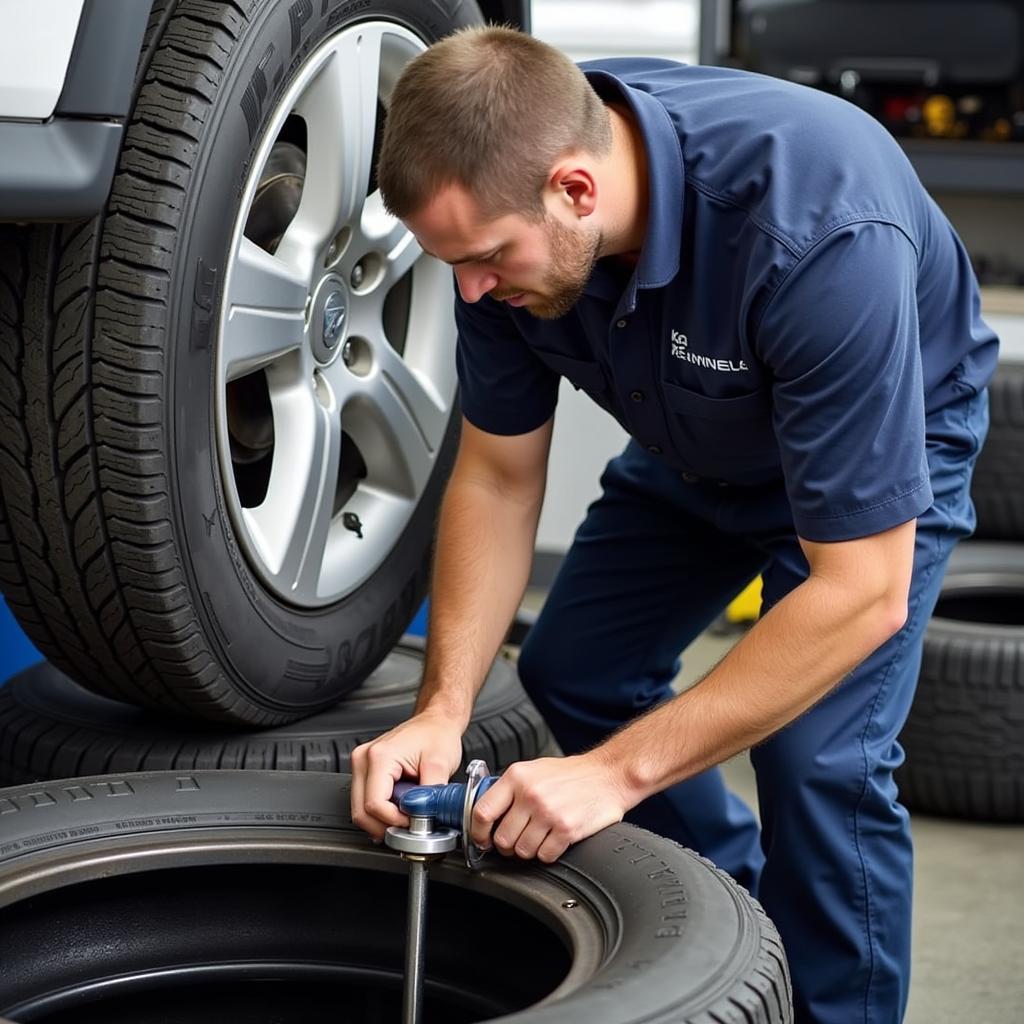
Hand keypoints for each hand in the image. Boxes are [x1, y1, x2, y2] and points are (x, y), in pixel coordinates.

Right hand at [350, 712, 462, 840]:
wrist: (435, 722)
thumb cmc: (437, 735)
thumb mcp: (440, 765)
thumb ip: (430, 795)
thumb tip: (424, 820)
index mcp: (380, 756)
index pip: (374, 804)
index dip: (394, 821)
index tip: (413, 824)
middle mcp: (364, 759)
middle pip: (361, 811)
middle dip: (385, 826)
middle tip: (409, 827)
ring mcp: (361, 764)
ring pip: (359, 810)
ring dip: (382, 821)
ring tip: (406, 817)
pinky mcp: (365, 770)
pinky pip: (364, 801)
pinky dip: (380, 813)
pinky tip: (398, 810)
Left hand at [470, 751, 633, 863]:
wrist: (609, 774)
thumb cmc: (571, 774)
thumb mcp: (534, 769)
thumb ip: (510, 789)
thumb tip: (486, 815)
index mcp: (517, 776)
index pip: (482, 812)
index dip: (478, 832)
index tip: (482, 840)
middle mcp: (530, 794)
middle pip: (502, 838)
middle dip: (508, 845)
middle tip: (517, 840)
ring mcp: (548, 813)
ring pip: (522, 851)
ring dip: (529, 850)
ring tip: (540, 837)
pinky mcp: (567, 829)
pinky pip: (545, 856)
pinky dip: (548, 853)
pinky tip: (555, 840)